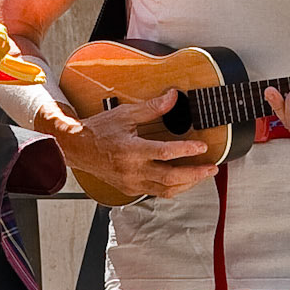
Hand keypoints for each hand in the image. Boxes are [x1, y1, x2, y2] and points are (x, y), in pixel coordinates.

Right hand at [49, 90, 215, 198]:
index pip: (164, 153)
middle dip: (194, 174)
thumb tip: (172, 97)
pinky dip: (173, 187)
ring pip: (165, 190)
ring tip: (202, 175)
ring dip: (187, 184)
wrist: (78, 149)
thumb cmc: (99, 131)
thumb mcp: (125, 114)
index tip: (201, 147)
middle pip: (170, 178)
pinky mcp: (130, 189)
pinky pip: (156, 192)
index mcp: (130, 151)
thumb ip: (151, 108)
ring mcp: (131, 183)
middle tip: (211, 168)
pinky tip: (183, 180)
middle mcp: (131, 170)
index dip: (186, 150)